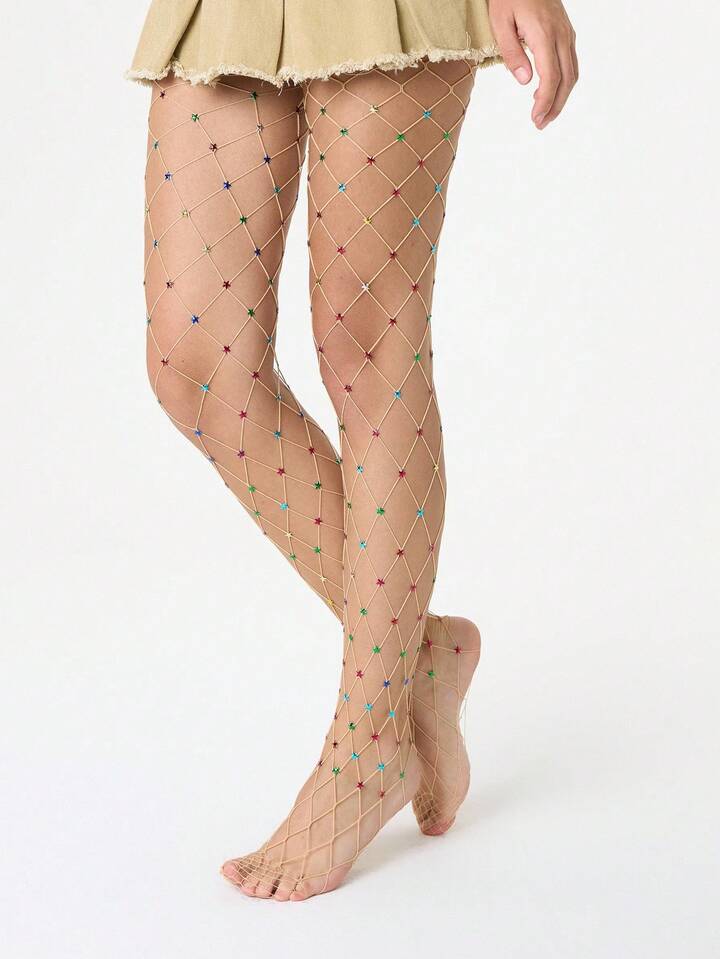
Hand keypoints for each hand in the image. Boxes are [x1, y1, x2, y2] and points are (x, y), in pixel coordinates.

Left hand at [488, 0, 577, 128]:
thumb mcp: (500, 22)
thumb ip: (512, 52)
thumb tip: (524, 81)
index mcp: (545, 35)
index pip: (550, 77)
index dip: (545, 102)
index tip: (536, 119)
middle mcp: (561, 35)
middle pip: (566, 79)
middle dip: (555, 105)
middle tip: (540, 124)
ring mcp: (566, 33)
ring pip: (572, 72)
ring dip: (561, 96)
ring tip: (544, 114)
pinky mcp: (566, 32)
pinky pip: (570, 62)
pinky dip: (563, 82)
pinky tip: (547, 91)